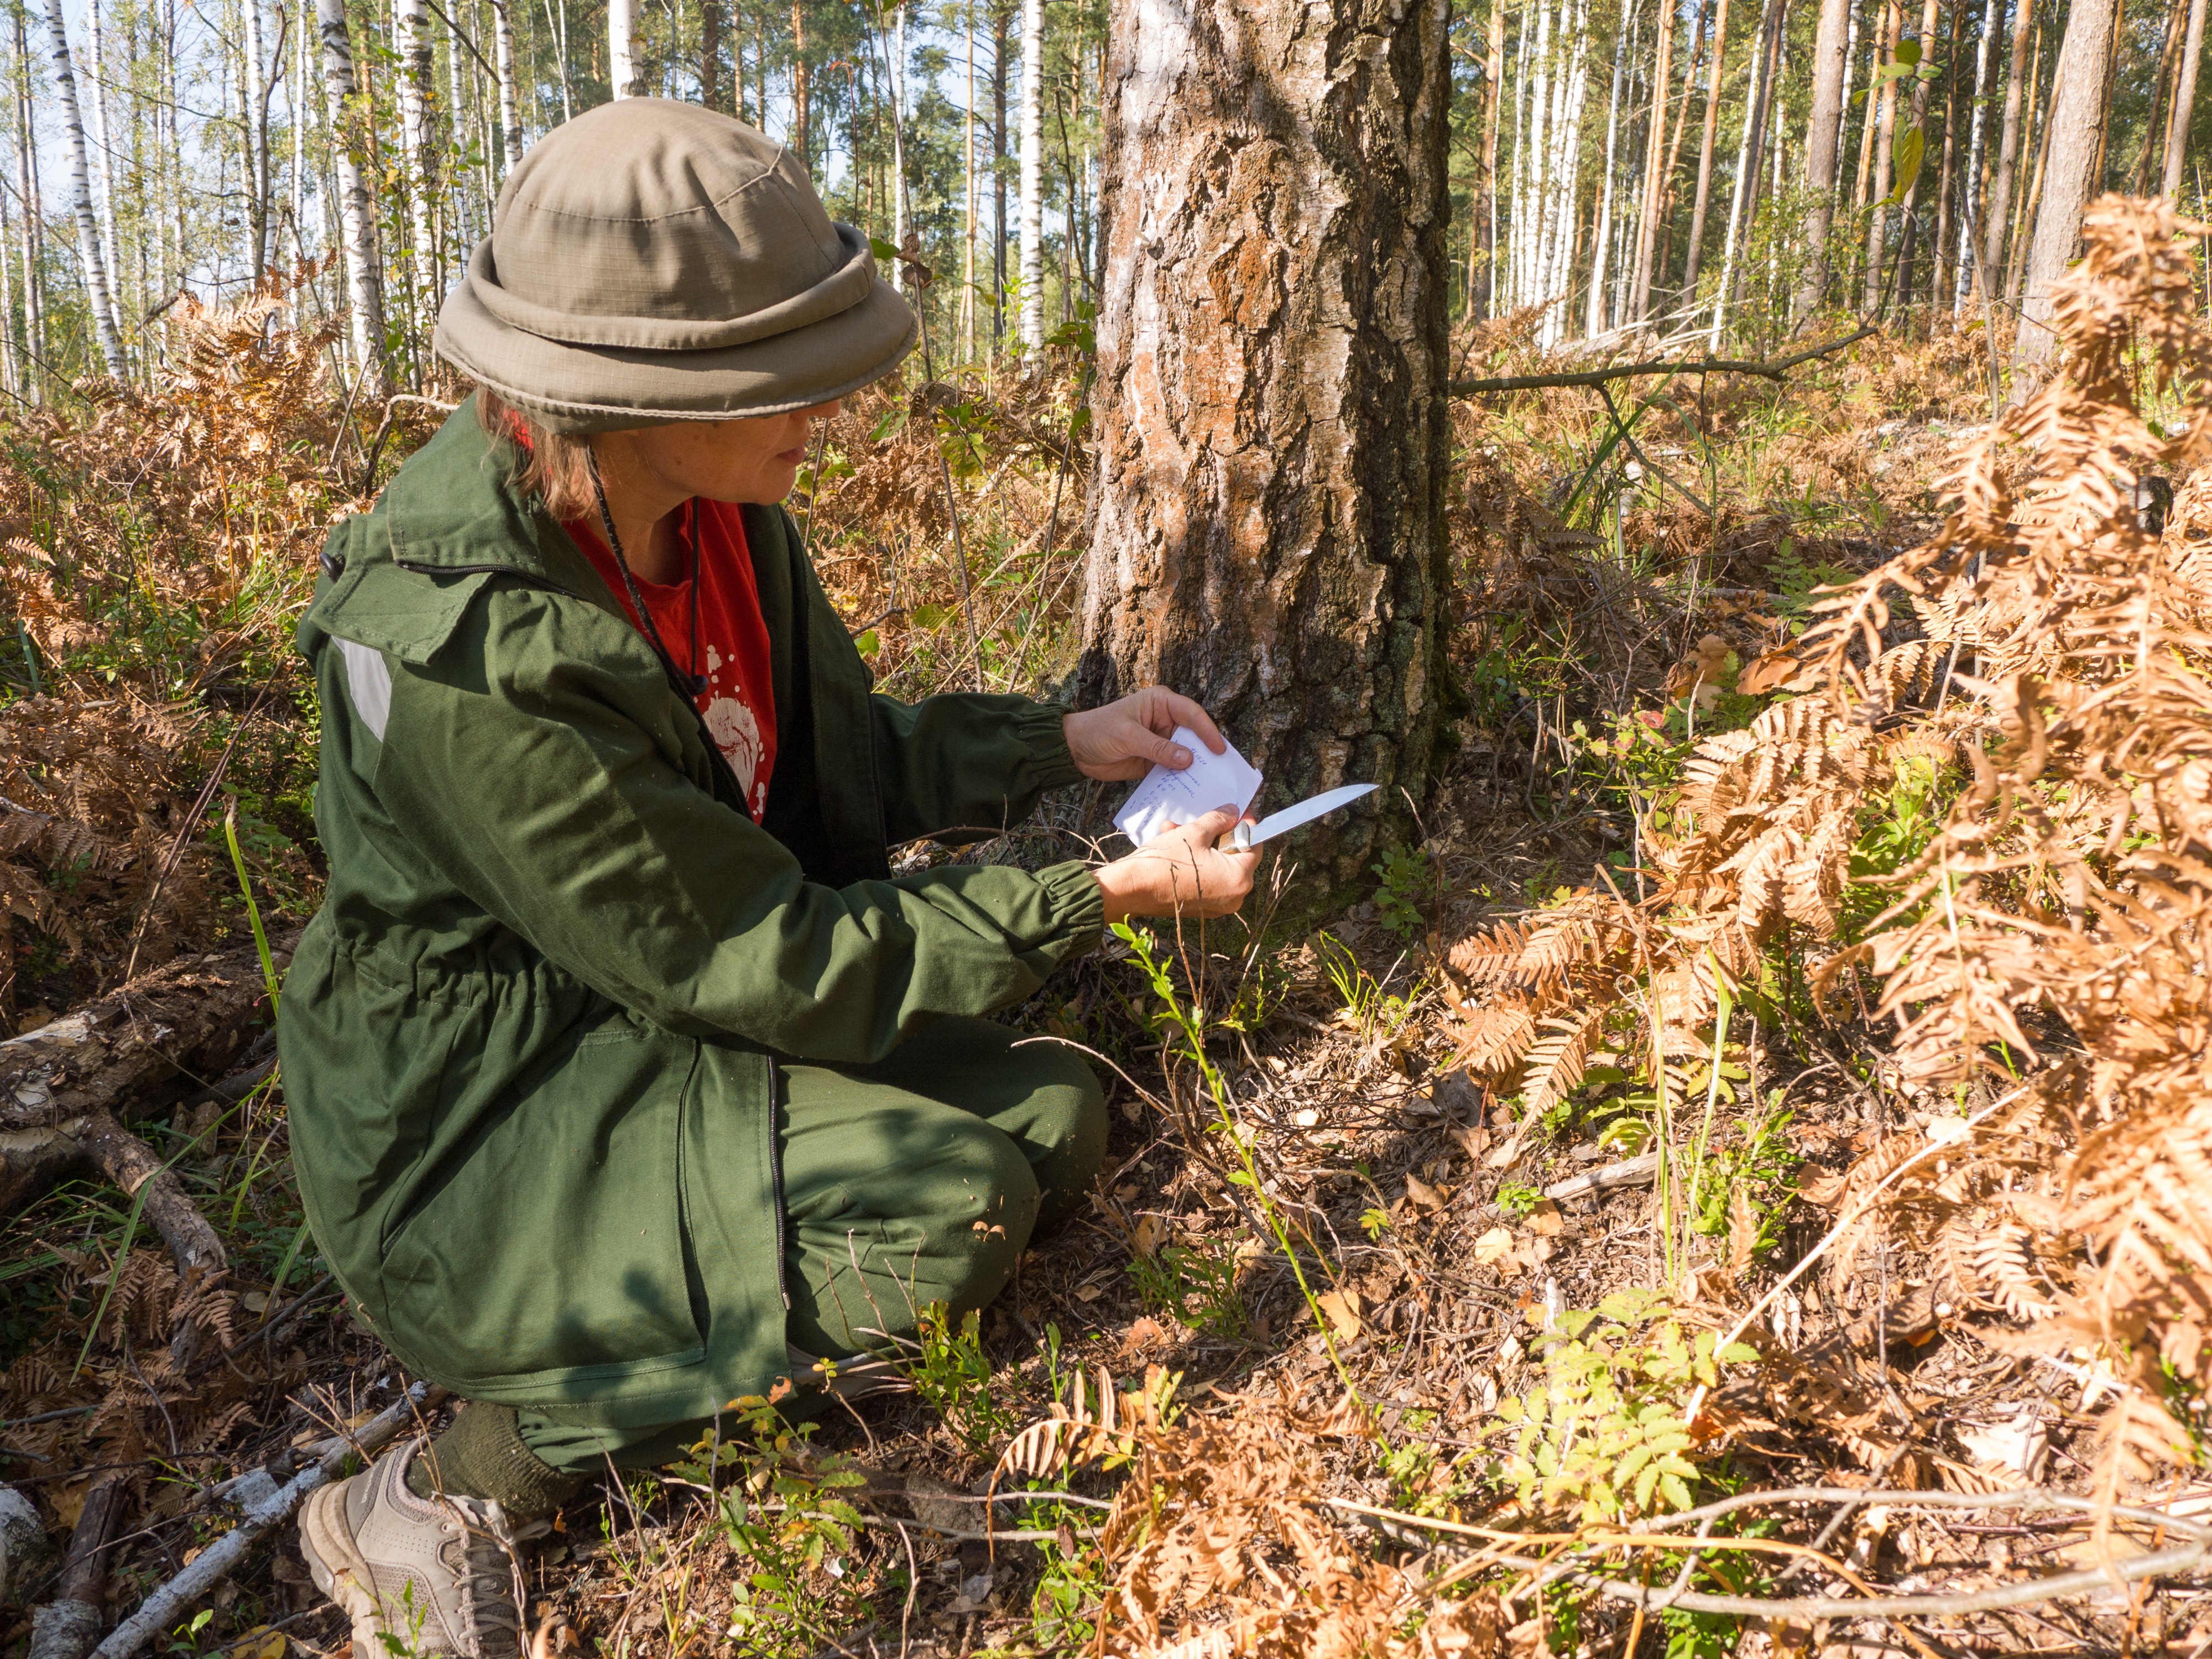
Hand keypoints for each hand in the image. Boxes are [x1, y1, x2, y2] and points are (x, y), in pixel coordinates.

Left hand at [1062, 687, 1228, 781]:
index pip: (1191, 714)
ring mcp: (1162, 742)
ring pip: (1187, 755)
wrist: (1075, 750)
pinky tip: (1191, 792)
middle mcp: (1166, 721)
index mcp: (1161, 703)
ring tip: (1211, 785)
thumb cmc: (1098, 730)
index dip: (1207, 731)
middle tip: (1223, 771)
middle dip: (1206, 752)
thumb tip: (1188, 759)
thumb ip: (1157, 748)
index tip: (1219, 749)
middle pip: (1195, 736)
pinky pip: (1174, 771)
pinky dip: (1181, 780)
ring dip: (1196, 769)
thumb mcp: (1128, 736)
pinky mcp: (1156, 762)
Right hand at [1092, 807, 1260, 922]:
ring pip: (1216, 866)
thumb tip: (1232, 812)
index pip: (1254, 846)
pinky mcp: (1200, 907)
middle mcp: (1233, 897)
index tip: (1236, 812)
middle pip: (1235, 857)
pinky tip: (1173, 845)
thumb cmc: (1164, 863)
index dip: (1245, 825)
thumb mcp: (1194, 832)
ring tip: (1176, 828)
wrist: (1131, 890)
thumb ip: (1219, 820)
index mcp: (1239, 878)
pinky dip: (1194, 862)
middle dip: (1216, 835)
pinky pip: (1205, 878)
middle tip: (1203, 820)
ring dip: (1200, 845)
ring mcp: (1217, 905)